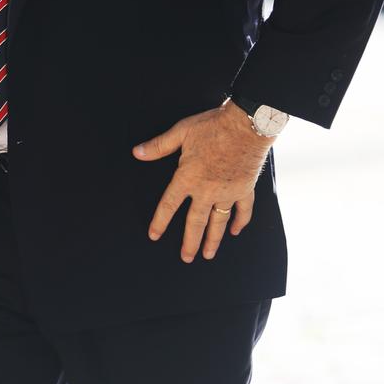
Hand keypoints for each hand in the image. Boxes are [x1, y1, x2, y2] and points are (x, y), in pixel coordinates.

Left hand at [132, 100, 272, 262]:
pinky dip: (239, 222)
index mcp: (187, 177)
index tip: (154, 235)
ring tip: (208, 254)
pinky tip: (235, 231)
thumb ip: (159, 145)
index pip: (169, 205)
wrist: (246, 124)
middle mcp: (206, 191)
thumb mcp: (181, 131)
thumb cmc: (211, 126)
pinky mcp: (245, 189)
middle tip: (186, 258)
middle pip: (195, 222)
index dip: (160, 221)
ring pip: (218, 222)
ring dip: (213, 239)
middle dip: (190, 242)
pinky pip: (242, 211)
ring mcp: (227, 192)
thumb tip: (136, 153)